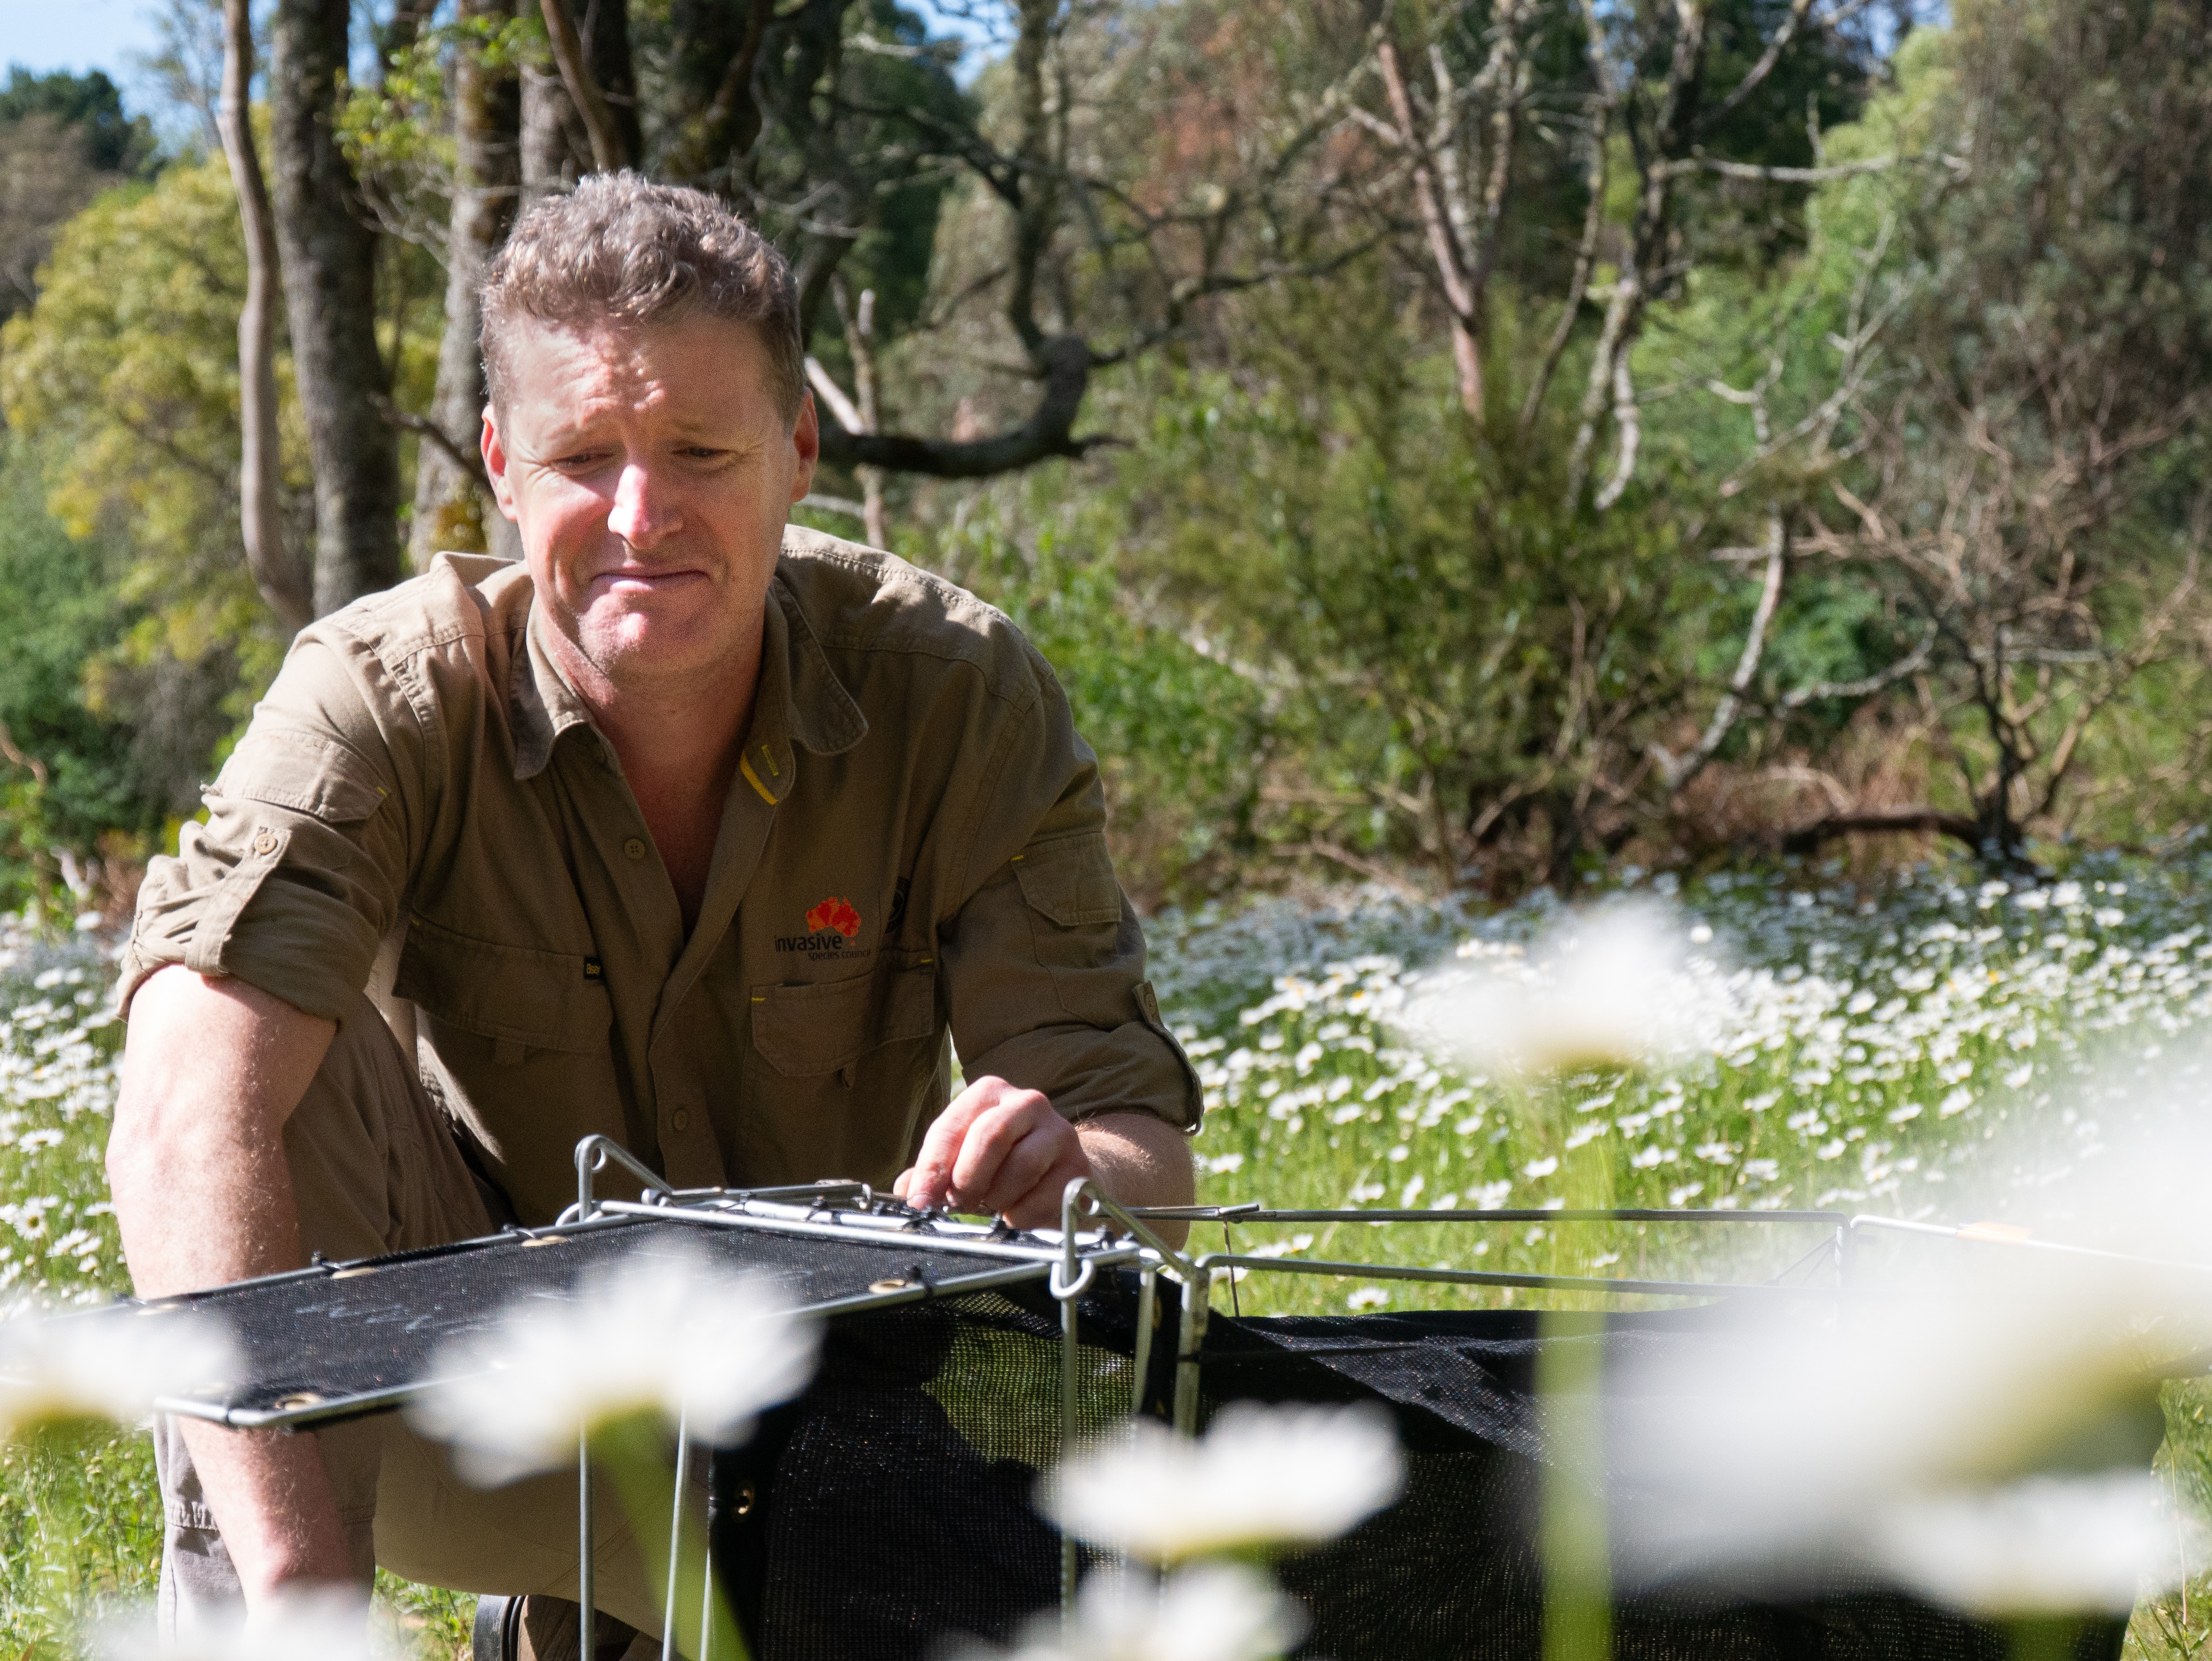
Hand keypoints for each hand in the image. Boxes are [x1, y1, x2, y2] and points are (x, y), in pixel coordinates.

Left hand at [894, 1076, 1090, 1229]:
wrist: (1059, 1170)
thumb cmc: (1002, 1161)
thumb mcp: (964, 1156)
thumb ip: (933, 1170)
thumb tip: (907, 1191)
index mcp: (990, 1093)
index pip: (951, 1127)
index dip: (931, 1169)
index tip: (920, 1202)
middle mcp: (1027, 1103)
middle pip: (989, 1137)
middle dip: (967, 1180)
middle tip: (959, 1204)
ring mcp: (1058, 1132)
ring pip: (1019, 1168)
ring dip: (996, 1198)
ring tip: (991, 1206)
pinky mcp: (1078, 1167)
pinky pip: (1042, 1198)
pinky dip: (1021, 1215)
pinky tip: (1016, 1213)